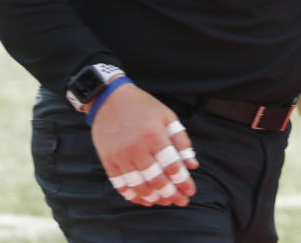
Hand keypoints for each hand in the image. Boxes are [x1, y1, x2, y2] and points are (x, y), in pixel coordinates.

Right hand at [90, 83, 199, 206]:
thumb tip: (193, 165)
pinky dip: (132, 195)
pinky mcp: (108, 160)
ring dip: (153, 197)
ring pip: (138, 185)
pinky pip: (120, 184)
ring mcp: (120, 156)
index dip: (182, 181)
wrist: (110, 99)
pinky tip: (143, 200)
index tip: (190, 191)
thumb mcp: (168, 117)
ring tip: (165, 202)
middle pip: (156, 179)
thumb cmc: (144, 107)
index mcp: (154, 135)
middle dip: (171, 194)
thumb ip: (181, 141)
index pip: (171, 165)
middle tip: (180, 201)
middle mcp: (137, 148)